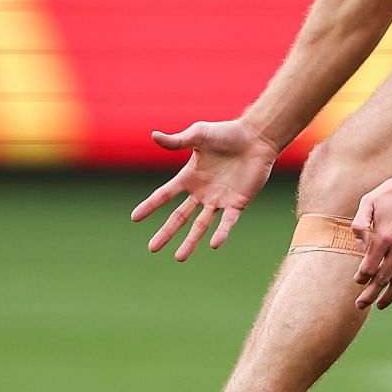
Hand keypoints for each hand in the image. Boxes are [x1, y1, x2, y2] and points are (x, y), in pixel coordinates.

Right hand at [132, 119, 279, 260]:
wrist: (256, 138)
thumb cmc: (227, 133)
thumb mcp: (199, 135)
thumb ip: (177, 140)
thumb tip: (153, 136)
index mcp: (190, 177)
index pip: (165, 195)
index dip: (150, 206)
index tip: (135, 218)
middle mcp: (202, 192)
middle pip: (180, 217)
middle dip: (166, 232)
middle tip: (152, 248)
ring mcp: (219, 200)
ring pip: (201, 226)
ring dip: (191, 241)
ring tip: (179, 258)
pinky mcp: (238, 203)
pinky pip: (228, 222)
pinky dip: (221, 233)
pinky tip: (213, 244)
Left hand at [351, 168, 391, 309]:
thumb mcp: (369, 202)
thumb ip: (360, 224)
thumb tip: (359, 246)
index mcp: (383, 236)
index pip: (369, 267)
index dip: (362, 278)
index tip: (357, 282)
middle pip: (384, 279)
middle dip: (371, 295)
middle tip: (360, 306)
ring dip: (390, 295)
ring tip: (381, 305)